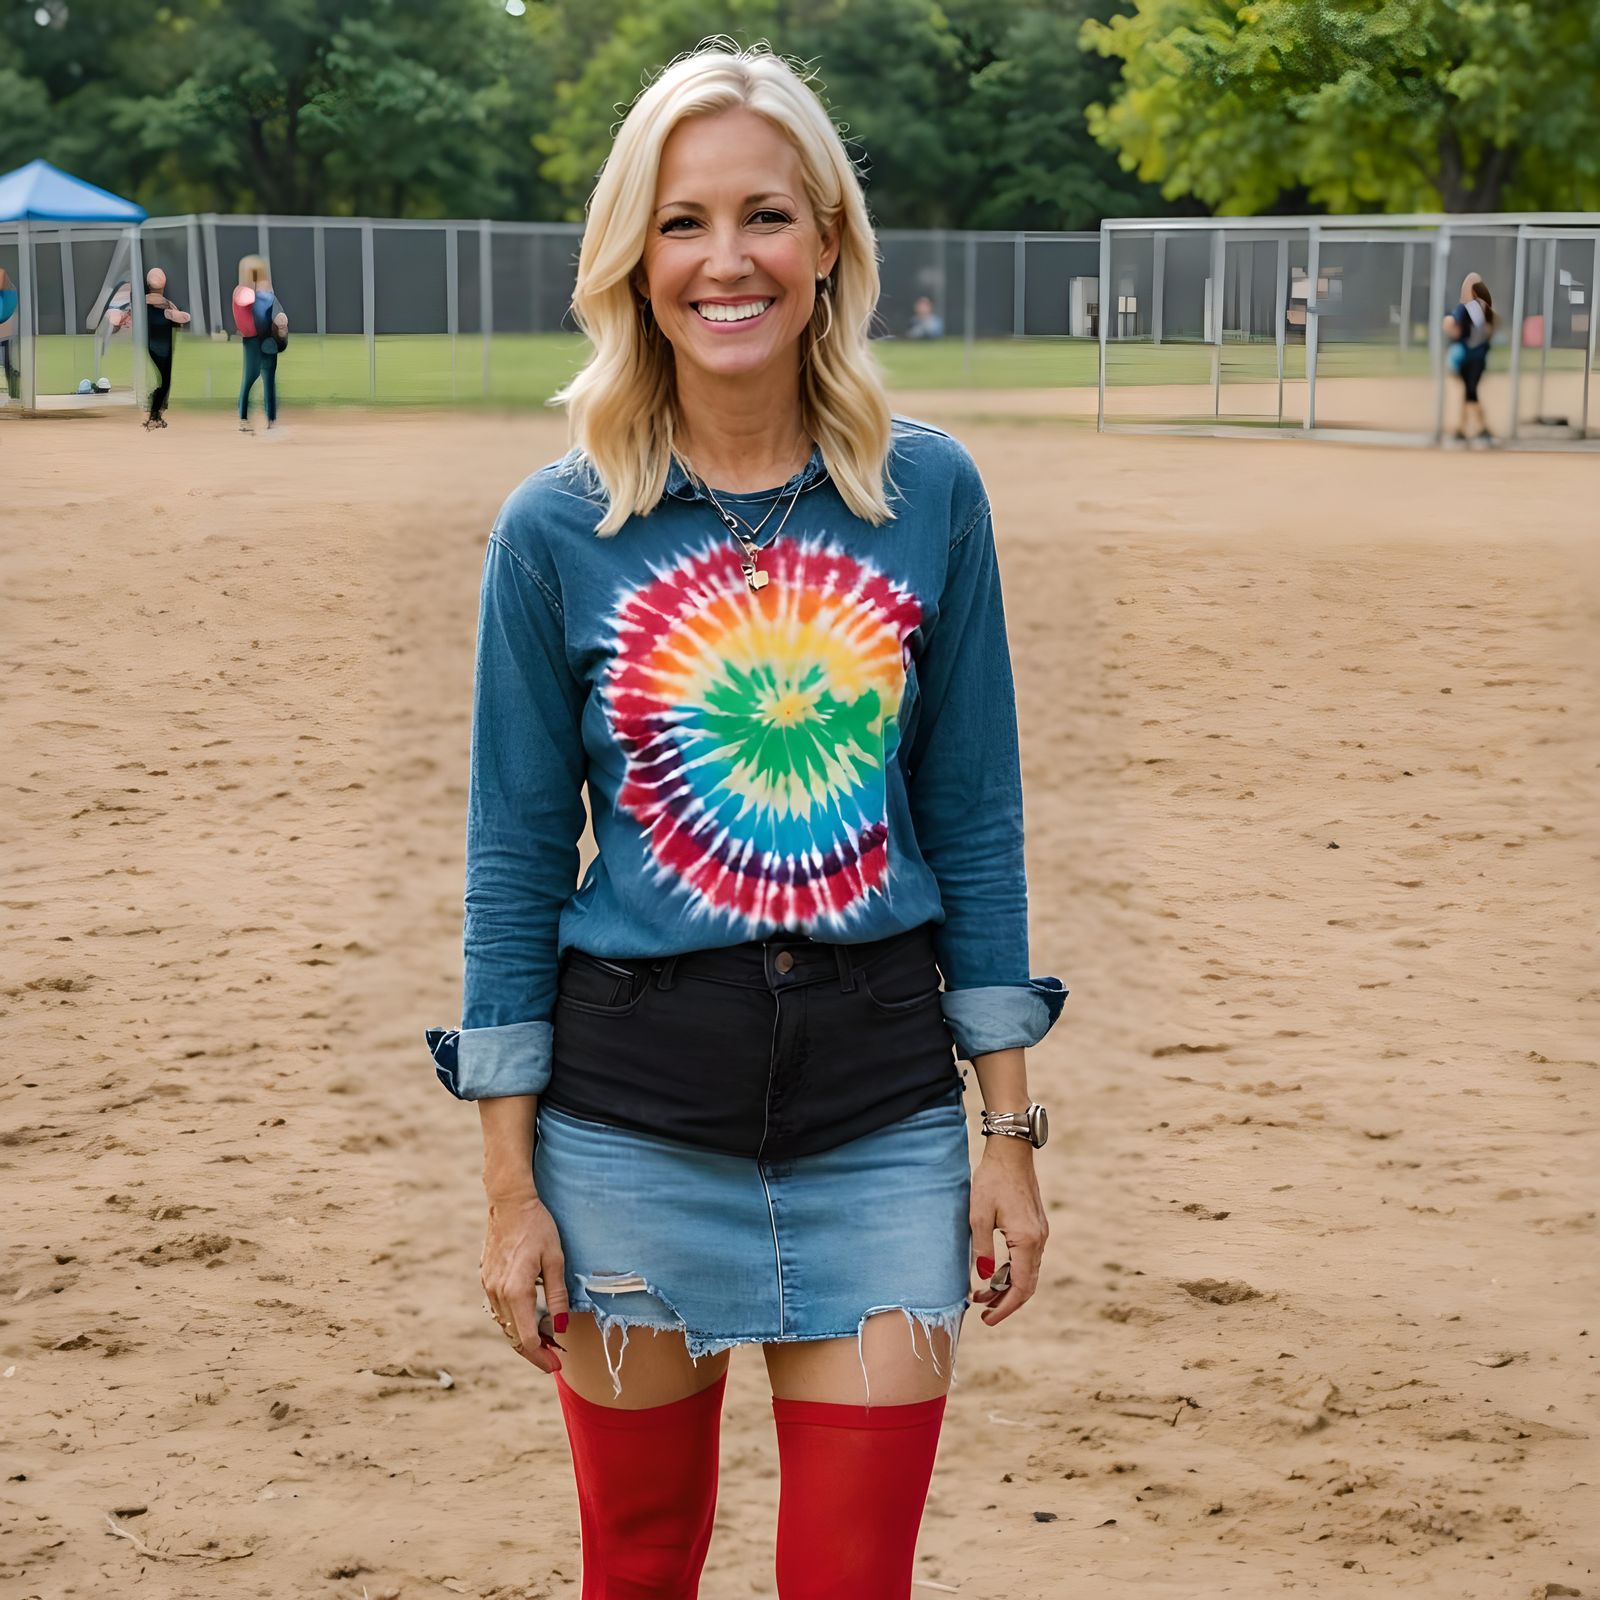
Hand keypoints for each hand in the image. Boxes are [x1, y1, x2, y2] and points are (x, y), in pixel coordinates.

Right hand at [480, 1190, 568, 1374]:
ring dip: (523, 1338)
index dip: (542, 1355)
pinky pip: (499, 1311)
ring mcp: (489, 1287)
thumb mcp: (555, 1259)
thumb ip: (557, 1295)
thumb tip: (561, 1327)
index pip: (527, 1338)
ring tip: (546, 1343)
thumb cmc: (537, 1227)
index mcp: (516, 1291)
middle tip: (554, 1361)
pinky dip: (514, 1322)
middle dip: (534, 1352)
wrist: (509, 1203)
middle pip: (513, 1337)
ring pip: (505, 1325)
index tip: (557, 1365)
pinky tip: (529, 1321)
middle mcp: (498, 1293)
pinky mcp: (487, 1279)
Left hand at [969, 1139, 1046, 1326]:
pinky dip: (1012, 1271)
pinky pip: (1027, 1259)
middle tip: (982, 1313)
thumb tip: (985, 1279)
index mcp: (1026, 1240)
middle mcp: (1039, 1240)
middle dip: (1005, 1302)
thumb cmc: (992, 1180)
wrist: (1011, 1153)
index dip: (1005, 1308)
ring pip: (1027, 1272)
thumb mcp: (979, 1215)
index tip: (987, 1319)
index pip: (1020, 1287)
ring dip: (1007, 1287)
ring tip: (981, 1294)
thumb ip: (983, 1249)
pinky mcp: (1036, 1226)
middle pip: (1027, 1285)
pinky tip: (994, 1272)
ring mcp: (1040, 1233)